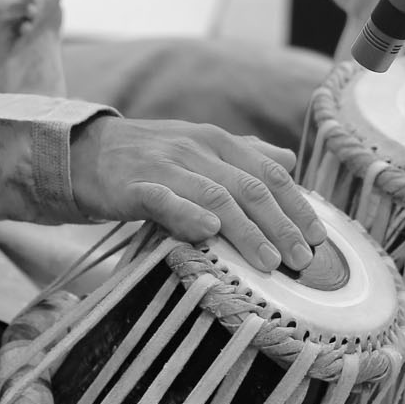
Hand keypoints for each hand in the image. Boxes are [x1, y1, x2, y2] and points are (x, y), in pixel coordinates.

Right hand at [68, 115, 326, 272]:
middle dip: (281, 225)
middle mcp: (197, 149)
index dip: (296, 205)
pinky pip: (165, 200)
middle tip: (303, 261)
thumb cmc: (149, 155)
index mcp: (217, 141)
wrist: (85, 151)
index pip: (269, 172)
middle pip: (250, 187)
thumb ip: (244, 153)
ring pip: (216, 196)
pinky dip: (188, 215)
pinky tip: (209, 234)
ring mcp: (166, 166)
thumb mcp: (199, 146)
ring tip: (270, 262)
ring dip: (247, 231)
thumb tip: (289, 157)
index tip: (319, 238)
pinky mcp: (134, 186)